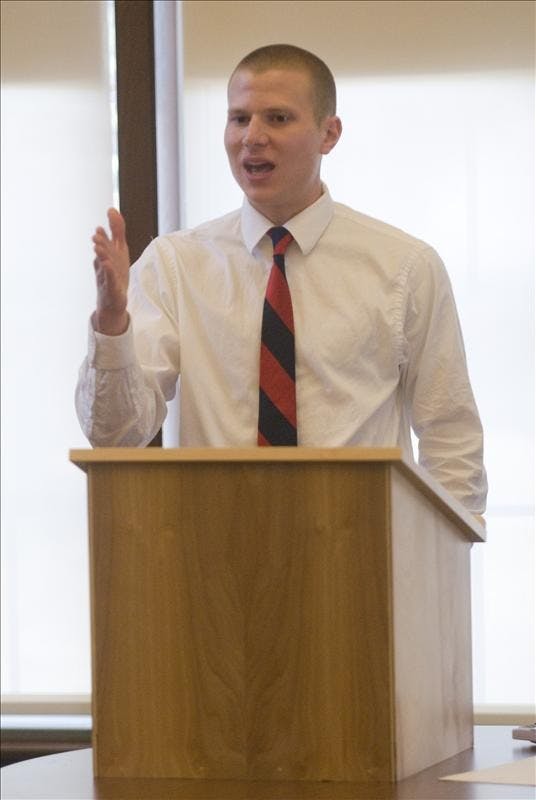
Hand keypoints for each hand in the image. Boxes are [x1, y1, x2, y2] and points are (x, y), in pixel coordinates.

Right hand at [92, 208, 130, 334]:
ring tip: (99, 248)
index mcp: (106, 256)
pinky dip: (109, 273)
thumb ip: (117, 231)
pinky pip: (110, 280)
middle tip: (97, 233)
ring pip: (103, 266)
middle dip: (100, 243)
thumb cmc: (115, 273)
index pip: (104, 243)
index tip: (102, 225)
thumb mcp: (119, 250)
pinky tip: (108, 265)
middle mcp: (103, 265)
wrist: (113, 301)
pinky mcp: (111, 289)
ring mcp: (106, 277)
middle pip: (102, 253)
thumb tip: (112, 209)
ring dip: (101, 256)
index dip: (103, 235)